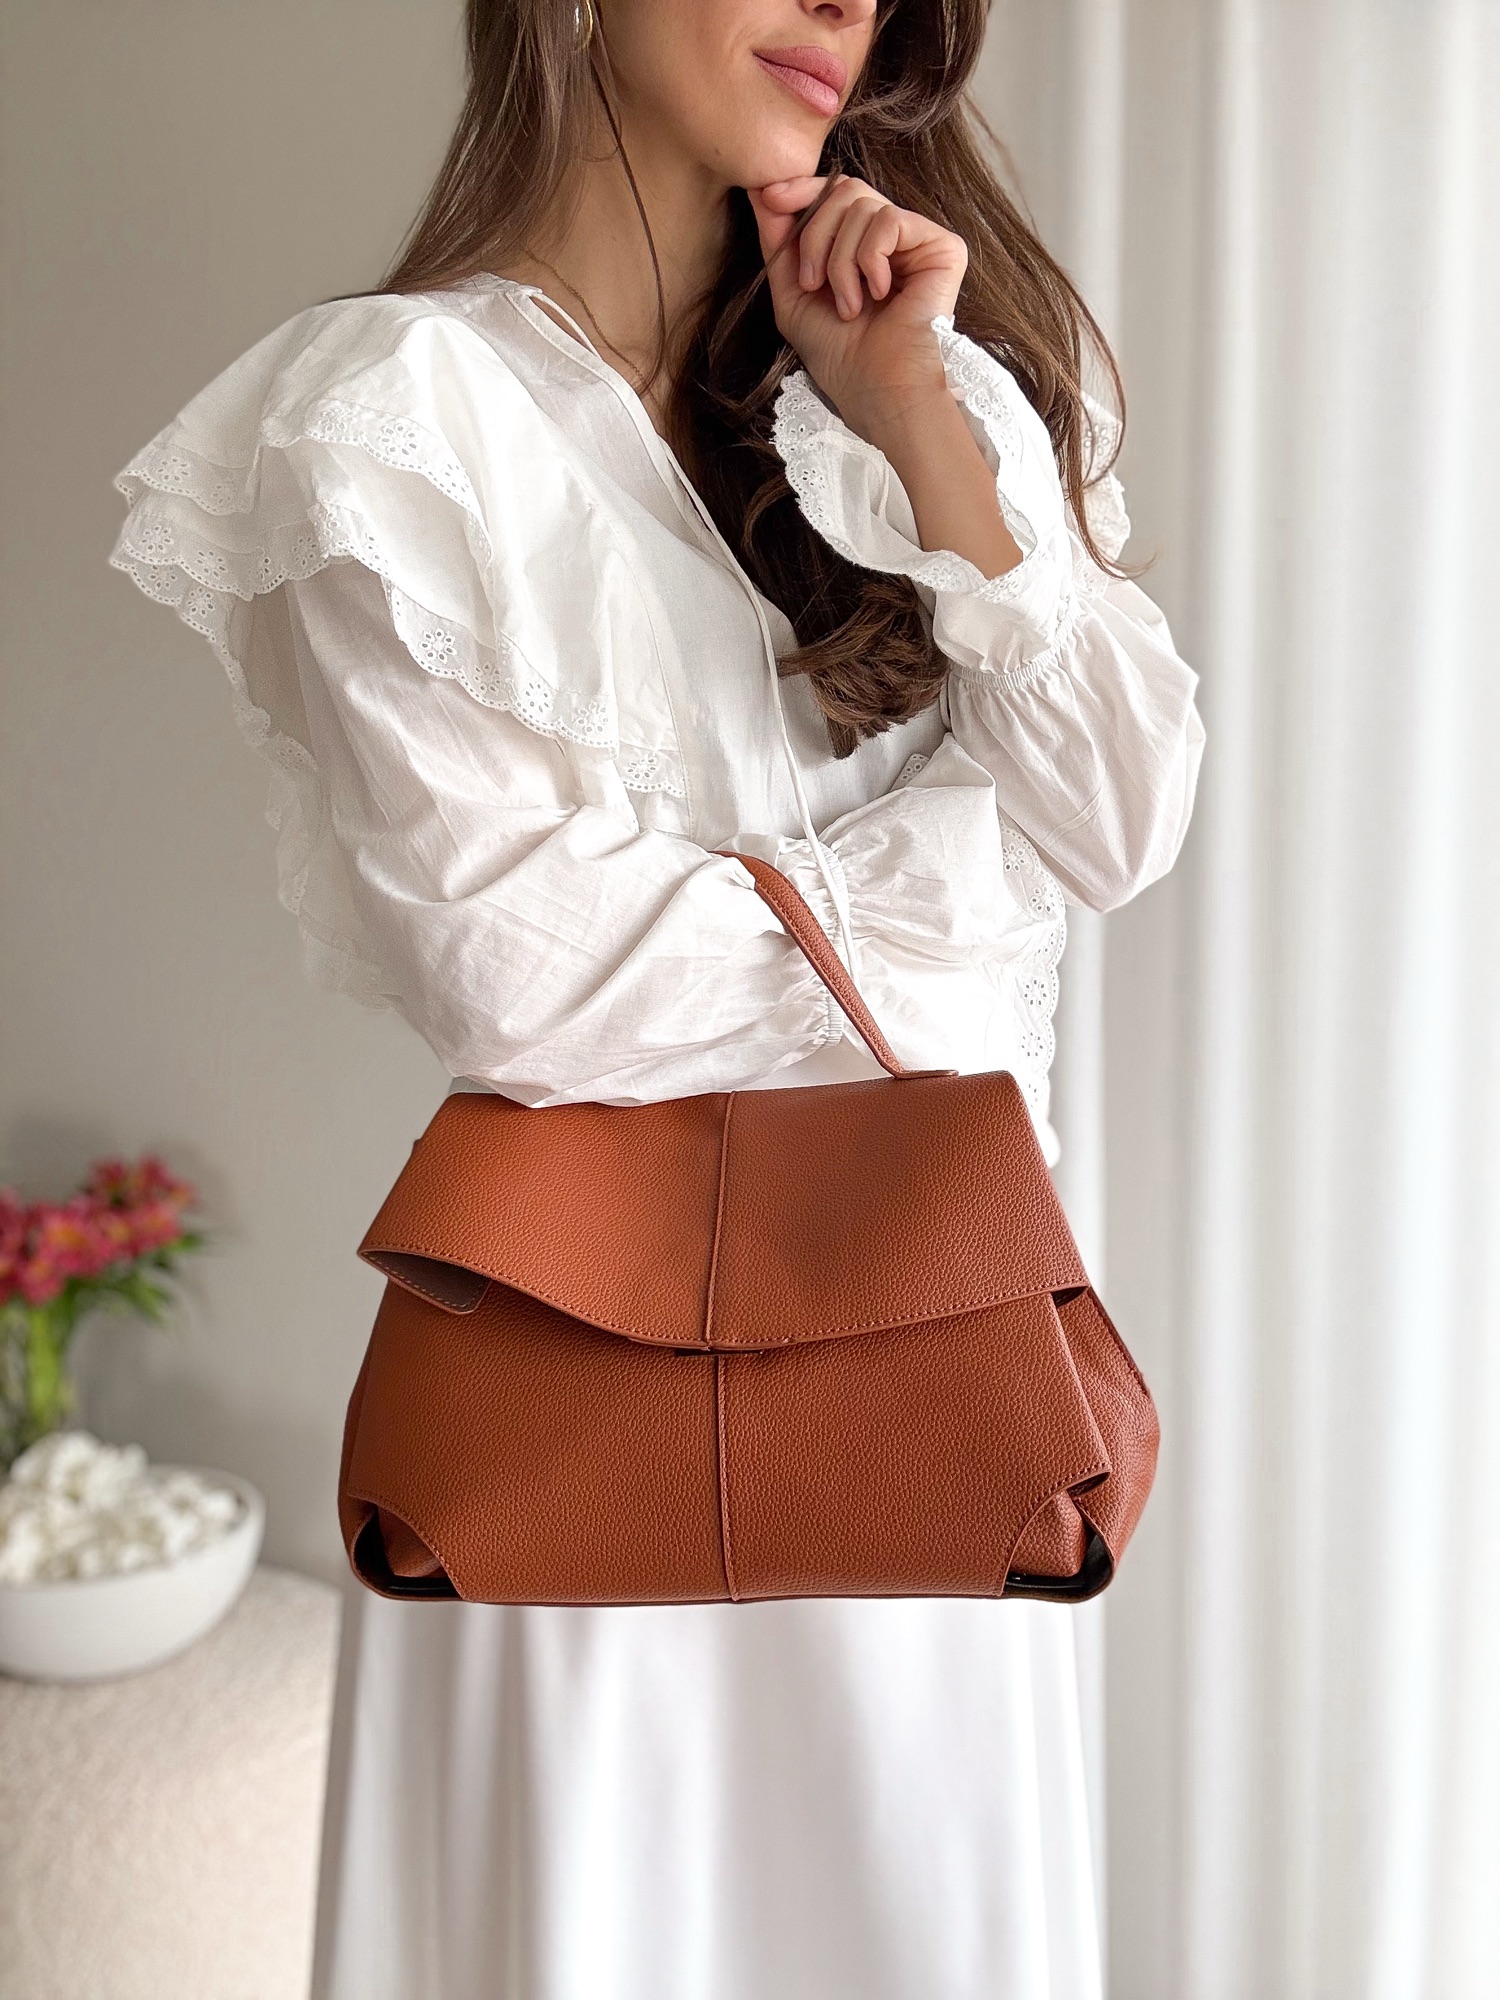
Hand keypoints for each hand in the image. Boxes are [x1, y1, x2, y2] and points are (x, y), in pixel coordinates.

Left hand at [748, 174, 1023, 584]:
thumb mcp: (794, 296)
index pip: (833, 193)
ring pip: (862, 202)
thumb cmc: (841, 358)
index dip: (801, 188)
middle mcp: (892, 238)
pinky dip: (869, 259)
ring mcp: (919, 240)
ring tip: (850, 304)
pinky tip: (878, 294)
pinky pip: (888, 220)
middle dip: (814, 234)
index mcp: (860, 246)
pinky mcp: (943, 247)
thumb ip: (781, 244)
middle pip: (843, 188)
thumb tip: (764, 190)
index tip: (770, 196)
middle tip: (813, 283)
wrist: (879, 393)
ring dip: (840, 259)